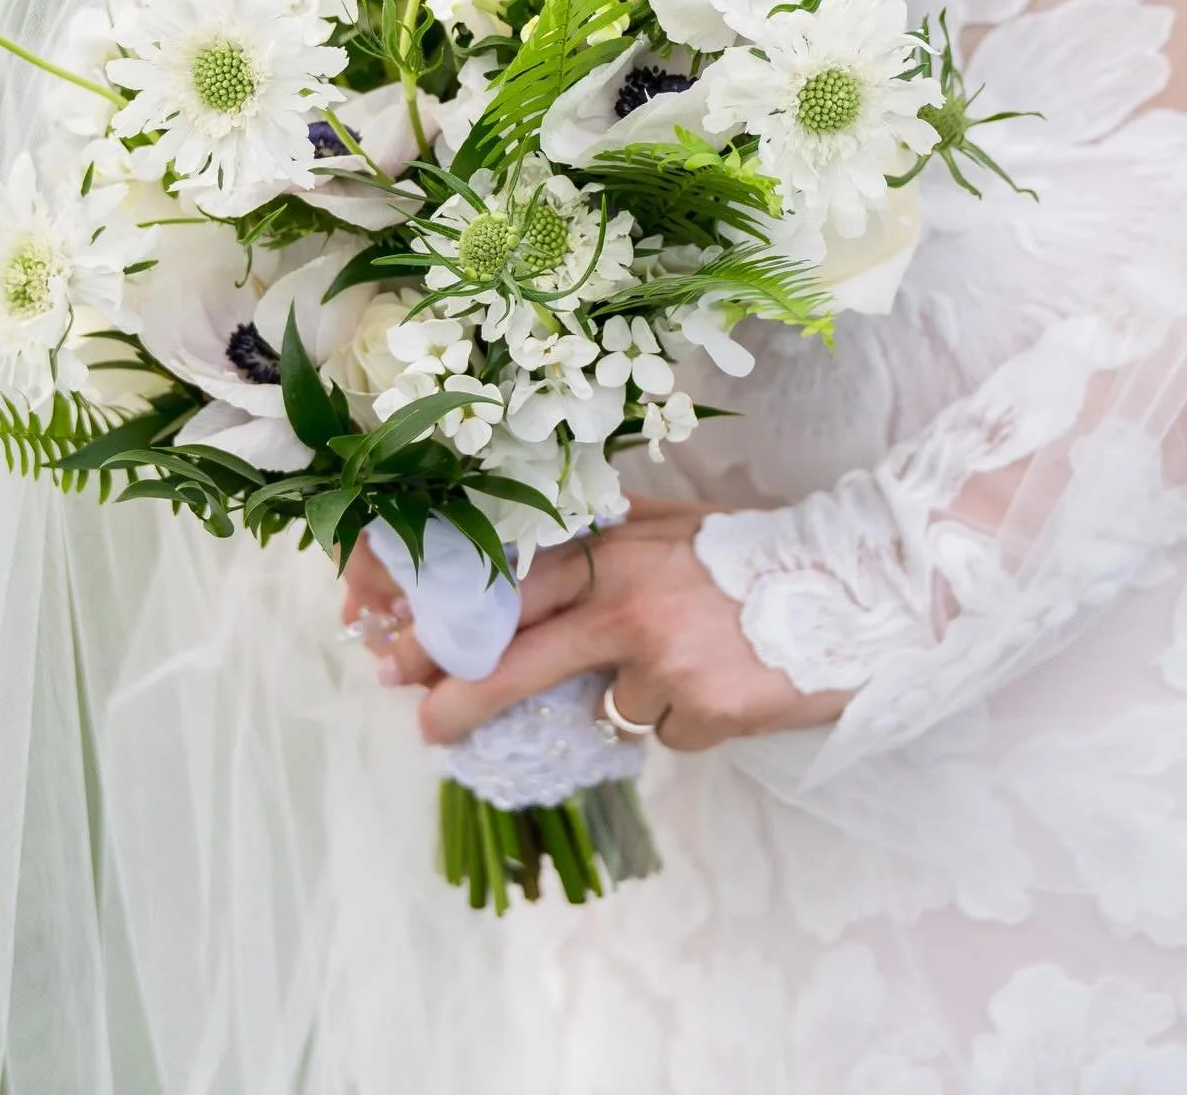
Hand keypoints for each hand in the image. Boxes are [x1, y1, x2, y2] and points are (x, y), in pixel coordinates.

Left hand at [342, 500, 848, 749]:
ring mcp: (665, 661)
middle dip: (462, 697)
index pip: (509, 590)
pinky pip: (668, 733)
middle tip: (425, 725)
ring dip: (639, 695)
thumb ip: (601, 531)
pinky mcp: (705, 711)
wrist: (856, 587)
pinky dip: (689, 718)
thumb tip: (528, 544)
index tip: (399, 652)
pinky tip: (728, 680)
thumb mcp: (671, 522)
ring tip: (698, 654)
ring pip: (610, 707)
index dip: (450, 623)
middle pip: (521, 661)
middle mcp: (628, 601)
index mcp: (612, 550)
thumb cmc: (754, 551)